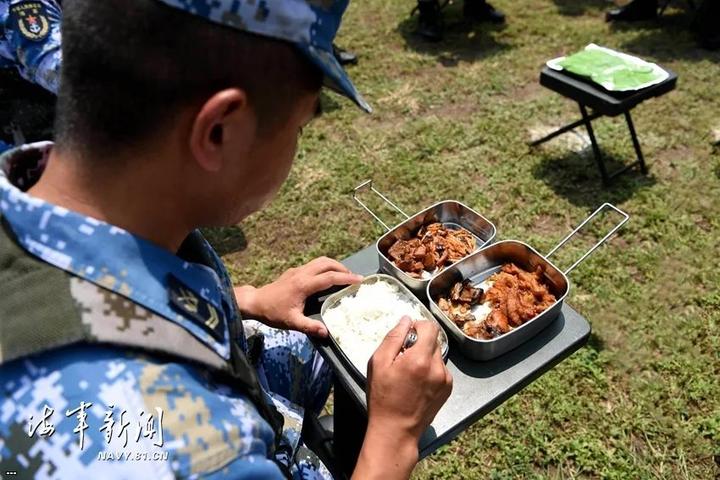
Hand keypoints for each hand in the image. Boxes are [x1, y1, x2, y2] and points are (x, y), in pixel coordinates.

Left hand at [233, 257, 361, 336]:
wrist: (255, 302)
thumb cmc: (273, 313)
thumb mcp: (292, 322)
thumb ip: (309, 327)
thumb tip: (326, 333)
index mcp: (304, 285)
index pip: (329, 277)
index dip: (346, 278)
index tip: (359, 280)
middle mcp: (302, 273)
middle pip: (327, 263)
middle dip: (342, 268)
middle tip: (354, 277)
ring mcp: (297, 270)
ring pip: (320, 261)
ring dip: (334, 265)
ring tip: (344, 275)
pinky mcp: (294, 271)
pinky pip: (313, 264)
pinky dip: (325, 267)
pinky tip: (327, 277)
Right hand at [353, 317, 452, 479]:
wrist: (396, 430)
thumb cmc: (383, 398)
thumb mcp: (379, 363)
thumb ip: (394, 337)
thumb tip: (406, 320)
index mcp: (420, 359)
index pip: (430, 327)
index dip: (418, 326)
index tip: (407, 334)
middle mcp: (438, 367)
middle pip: (433, 341)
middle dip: (419, 344)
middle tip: (403, 358)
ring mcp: (445, 379)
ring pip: (437, 355)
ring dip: (425, 357)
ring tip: (409, 373)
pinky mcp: (448, 388)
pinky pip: (441, 369)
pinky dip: (431, 370)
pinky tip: (417, 382)